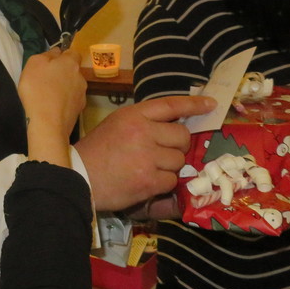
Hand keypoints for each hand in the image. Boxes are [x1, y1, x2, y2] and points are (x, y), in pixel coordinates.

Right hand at [18, 48, 85, 166]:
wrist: (48, 123)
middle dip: (63, 72)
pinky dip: (64, 101)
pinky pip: (71, 100)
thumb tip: (56, 52)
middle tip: (47, 79)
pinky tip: (54, 107)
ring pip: (73, 86)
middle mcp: (81, 77)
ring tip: (49, 96)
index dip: (63, 55)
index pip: (73, 52)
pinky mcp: (79, 110)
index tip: (52, 62)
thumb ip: (47, 54)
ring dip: (64, 87)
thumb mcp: (34, 64)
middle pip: (73, 70)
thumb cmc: (38, 89)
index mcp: (71, 63)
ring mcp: (82, 94)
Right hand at [74, 95, 215, 210]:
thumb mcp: (116, 125)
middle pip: (182, 136)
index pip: (170, 105)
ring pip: (178, 160)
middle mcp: (142, 132)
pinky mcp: (149, 180)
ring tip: (147, 169)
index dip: (193, 105)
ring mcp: (147, 156)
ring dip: (169, 167)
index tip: (211, 104)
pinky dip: (162, 184)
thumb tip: (174, 128)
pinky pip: (171, 180)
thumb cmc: (96, 151)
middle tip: (162, 153)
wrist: (79, 177)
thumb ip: (143, 123)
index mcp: (133, 115)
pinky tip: (145, 182)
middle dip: (177, 147)